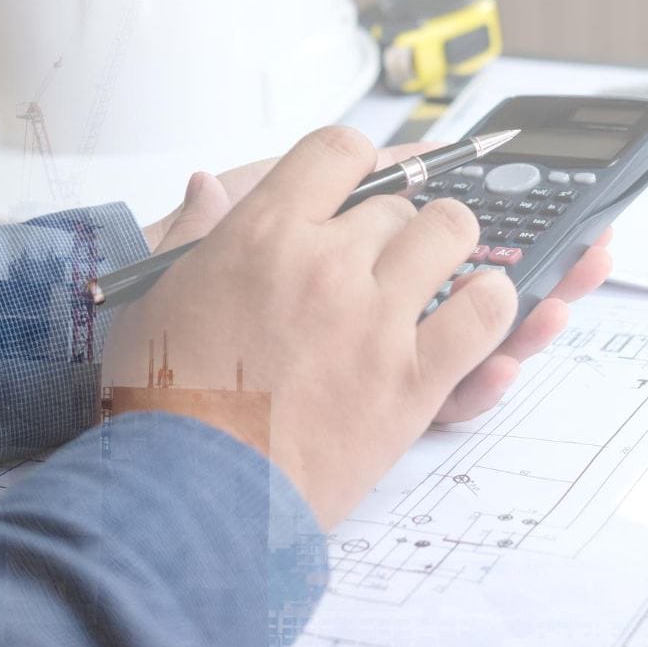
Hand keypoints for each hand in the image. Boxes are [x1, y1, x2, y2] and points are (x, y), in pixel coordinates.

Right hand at [103, 127, 518, 525]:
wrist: (191, 495)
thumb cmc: (164, 403)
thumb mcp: (155, 298)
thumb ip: (193, 234)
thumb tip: (206, 184)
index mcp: (262, 234)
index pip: (337, 151)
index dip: (355, 164)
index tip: (359, 187)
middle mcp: (326, 264)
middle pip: (396, 204)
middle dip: (393, 227)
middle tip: (382, 262)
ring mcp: (375, 319)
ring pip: (450, 234)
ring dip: (449, 247)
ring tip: (440, 274)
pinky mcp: (412, 379)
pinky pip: (483, 314)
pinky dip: (492, 304)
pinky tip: (478, 309)